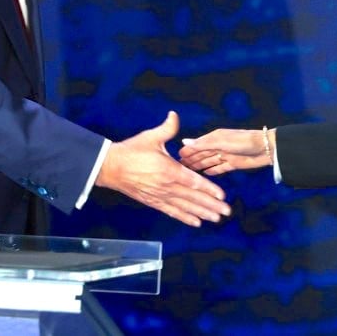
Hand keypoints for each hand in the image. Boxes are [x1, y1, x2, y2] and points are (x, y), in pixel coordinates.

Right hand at [95, 111, 231, 226]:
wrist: (110, 167)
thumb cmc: (131, 151)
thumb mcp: (151, 137)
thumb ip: (167, 128)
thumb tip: (175, 115)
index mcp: (169, 169)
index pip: (194, 181)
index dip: (209, 189)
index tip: (222, 195)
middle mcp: (167, 185)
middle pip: (193, 198)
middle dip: (211, 205)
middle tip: (226, 212)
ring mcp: (160, 195)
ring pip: (185, 207)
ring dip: (201, 213)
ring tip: (215, 218)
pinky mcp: (153, 201)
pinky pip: (172, 211)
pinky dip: (184, 217)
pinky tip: (195, 222)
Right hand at [179, 127, 273, 174]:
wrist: (266, 148)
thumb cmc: (243, 142)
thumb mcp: (222, 141)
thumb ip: (204, 143)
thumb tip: (184, 141)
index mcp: (214, 138)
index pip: (197, 145)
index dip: (187, 151)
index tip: (175, 158)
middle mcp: (218, 146)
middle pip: (201, 154)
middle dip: (191, 160)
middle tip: (178, 168)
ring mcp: (225, 155)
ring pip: (209, 161)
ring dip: (199, 166)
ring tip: (188, 174)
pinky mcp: (232, 164)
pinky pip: (219, 168)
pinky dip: (212, 171)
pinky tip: (205, 175)